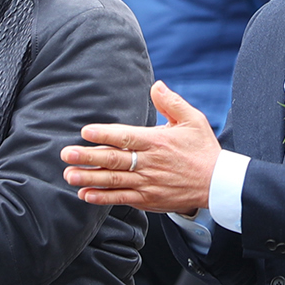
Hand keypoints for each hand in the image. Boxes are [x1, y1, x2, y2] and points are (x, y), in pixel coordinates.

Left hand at [63, 82, 218, 212]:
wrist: (218, 184)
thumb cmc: (203, 149)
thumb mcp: (193, 120)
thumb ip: (171, 102)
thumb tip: (156, 85)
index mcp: (157, 142)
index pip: (126, 137)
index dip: (105, 134)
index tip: (85, 132)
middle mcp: (150, 163)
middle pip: (114, 160)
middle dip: (88, 157)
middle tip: (66, 154)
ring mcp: (148, 183)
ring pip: (114, 181)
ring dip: (90, 178)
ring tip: (69, 175)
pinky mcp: (149, 199)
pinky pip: (122, 199)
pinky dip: (103, 198)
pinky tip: (85, 195)